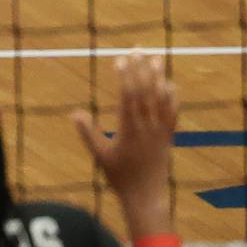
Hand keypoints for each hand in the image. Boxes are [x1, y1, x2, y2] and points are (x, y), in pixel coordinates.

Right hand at [71, 51, 178, 238]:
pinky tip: (170, 84)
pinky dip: (172, 97)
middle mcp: (147, 126)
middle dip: (141, 68)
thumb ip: (87, 133)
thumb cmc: (119, 176)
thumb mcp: (99, 155)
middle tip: (138, 49)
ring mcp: (160, 131)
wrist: (146, 196)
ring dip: (158, 77)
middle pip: (145, 91)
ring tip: (156, 58)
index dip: (125, 76)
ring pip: (160, 99)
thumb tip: (74, 113)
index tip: (120, 59)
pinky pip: (172, 113)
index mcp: (129, 129)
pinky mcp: (168, 136)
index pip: (127, 96)